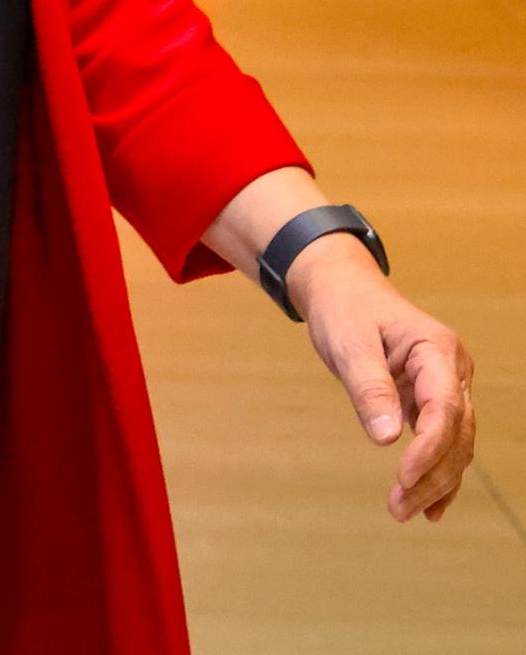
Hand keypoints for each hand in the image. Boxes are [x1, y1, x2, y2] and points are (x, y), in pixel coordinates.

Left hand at [292, 236, 478, 521]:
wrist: (342, 289)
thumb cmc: (344, 310)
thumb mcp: (348, 343)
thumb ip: (368, 389)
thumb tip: (387, 439)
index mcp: (437, 350)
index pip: (445, 408)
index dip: (430, 448)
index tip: (404, 478)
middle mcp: (452, 370)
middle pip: (457, 432)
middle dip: (432, 474)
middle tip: (399, 508)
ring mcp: (446, 385)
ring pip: (456, 443)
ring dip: (435, 480)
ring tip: (406, 512)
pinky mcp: (432, 399)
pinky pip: (444, 440)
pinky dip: (438, 471)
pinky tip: (430, 506)